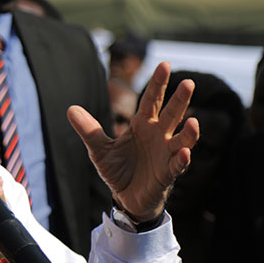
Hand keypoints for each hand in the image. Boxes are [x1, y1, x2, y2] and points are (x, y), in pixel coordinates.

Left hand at [67, 61, 199, 221]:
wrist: (126, 197)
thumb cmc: (118, 169)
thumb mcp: (99, 149)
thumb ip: (89, 130)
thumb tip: (70, 109)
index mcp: (142, 125)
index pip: (151, 100)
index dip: (158, 84)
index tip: (165, 64)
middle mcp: (158, 136)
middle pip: (171, 115)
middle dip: (179, 100)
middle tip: (188, 83)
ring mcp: (166, 154)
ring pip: (182, 139)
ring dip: (189, 132)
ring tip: (193, 121)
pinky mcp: (167, 174)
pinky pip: (177, 165)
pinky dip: (182, 160)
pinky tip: (185, 153)